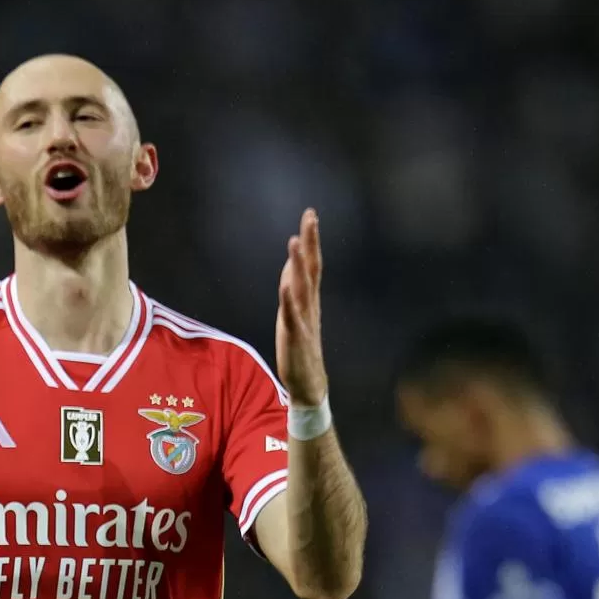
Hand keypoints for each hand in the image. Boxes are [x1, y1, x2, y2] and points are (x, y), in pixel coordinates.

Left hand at [274, 209, 326, 407]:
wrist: (309, 383)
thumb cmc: (301, 347)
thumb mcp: (295, 313)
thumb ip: (293, 290)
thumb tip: (289, 268)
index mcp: (310, 299)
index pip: (313, 263)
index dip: (311, 240)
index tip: (311, 215)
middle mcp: (310, 305)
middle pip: (312, 268)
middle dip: (310, 242)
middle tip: (311, 217)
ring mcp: (304, 320)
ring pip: (302, 287)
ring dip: (298, 265)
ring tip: (294, 242)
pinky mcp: (296, 337)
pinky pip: (292, 316)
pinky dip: (289, 301)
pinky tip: (285, 286)